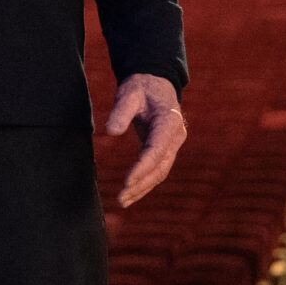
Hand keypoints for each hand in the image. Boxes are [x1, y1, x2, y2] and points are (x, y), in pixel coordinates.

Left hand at [106, 73, 185, 206]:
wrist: (155, 83)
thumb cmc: (141, 87)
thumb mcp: (128, 94)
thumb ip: (120, 111)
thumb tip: (110, 132)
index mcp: (169, 122)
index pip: (156, 151)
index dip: (142, 168)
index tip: (127, 182)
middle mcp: (175, 136)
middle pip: (160, 167)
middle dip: (141, 184)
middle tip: (121, 198)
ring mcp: (172, 144)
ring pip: (160, 172)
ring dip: (142, 188)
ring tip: (122, 201)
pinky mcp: (165, 149)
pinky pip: (157, 170)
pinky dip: (144, 183)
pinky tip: (130, 194)